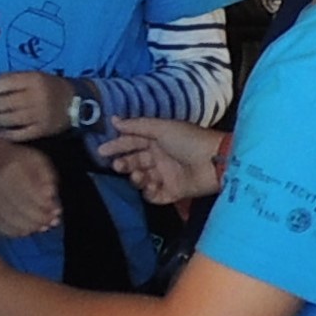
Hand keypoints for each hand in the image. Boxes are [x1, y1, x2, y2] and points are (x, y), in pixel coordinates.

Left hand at [0, 70, 78, 140]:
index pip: (3, 84)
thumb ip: (11, 80)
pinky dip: (4, 134)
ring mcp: (39, 115)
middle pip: (3, 104)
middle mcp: (35, 97)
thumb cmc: (49, 87)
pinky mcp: (41, 130)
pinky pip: (17, 134)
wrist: (76, 102)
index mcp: (33, 80)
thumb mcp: (33, 75)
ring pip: (8, 120)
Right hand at [0, 135, 63, 238]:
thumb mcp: (37, 160)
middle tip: (51, 222)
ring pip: (10, 221)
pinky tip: (26, 230)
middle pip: (20, 209)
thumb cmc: (18, 160)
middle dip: (39, 219)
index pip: (30, 193)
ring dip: (29, 228)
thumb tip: (50, 194)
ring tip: (42, 227)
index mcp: (12, 169)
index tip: (56, 211)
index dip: (45, 207)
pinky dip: (15, 232)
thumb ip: (47, 176)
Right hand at [100, 118, 225, 203]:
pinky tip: (151, 188)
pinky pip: (155, 195)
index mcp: (157, 139)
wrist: (214, 162)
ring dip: (136, 178)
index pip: (132, 142)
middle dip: (125, 164)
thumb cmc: (189, 140)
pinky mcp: (173, 191)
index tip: (101, 152)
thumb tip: (114, 120)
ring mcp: (166, 175)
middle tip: (119, 166)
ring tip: (139, 176)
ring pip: (142, 179)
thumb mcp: (161, 128)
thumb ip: (137, 125)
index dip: (117, 146)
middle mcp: (160, 156)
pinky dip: (150, 193)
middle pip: (135, 161)